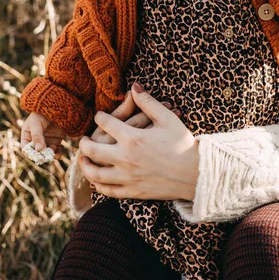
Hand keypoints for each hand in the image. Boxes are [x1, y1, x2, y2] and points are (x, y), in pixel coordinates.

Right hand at [21, 112, 65, 156]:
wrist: (54, 107)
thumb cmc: (40, 114)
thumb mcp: (35, 123)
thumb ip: (37, 136)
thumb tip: (39, 149)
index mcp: (27, 137)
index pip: (27, 149)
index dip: (31, 153)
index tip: (37, 154)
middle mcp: (37, 141)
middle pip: (38, 152)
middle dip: (42, 155)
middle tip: (47, 154)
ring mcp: (47, 141)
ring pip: (47, 152)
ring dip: (50, 154)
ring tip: (53, 148)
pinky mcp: (56, 141)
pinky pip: (56, 150)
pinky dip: (57, 154)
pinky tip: (58, 155)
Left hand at [79, 84, 198, 200]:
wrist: (195, 173)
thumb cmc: (183, 143)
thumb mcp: (167, 118)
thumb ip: (147, 102)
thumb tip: (134, 87)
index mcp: (133, 138)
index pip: (106, 123)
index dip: (99, 117)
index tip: (99, 115)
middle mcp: (125, 159)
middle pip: (93, 150)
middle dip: (84, 143)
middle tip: (82, 140)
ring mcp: (127, 178)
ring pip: (96, 173)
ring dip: (86, 165)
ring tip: (83, 160)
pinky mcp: (133, 192)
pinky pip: (108, 191)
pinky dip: (98, 185)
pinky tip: (96, 180)